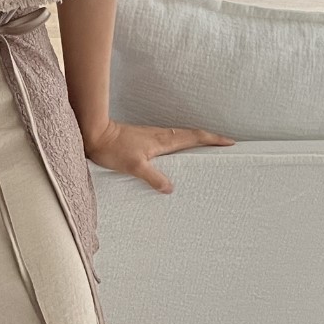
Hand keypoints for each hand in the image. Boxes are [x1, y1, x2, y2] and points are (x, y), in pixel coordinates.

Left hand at [82, 119, 235, 193]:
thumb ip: (153, 177)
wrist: (94, 134)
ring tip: (207, 149)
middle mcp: (161, 135)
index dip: (213, 139)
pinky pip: (170, 141)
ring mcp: (153, 136)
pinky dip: (180, 144)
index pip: (194, 137)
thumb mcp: (134, 166)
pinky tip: (177, 154)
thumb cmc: (113, 149)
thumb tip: (170, 188)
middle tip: (225, 145)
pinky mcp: (145, 139)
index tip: (229, 141)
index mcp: (164, 140)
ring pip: (181, 137)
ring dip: (196, 140)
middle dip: (210, 139)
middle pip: (192, 135)